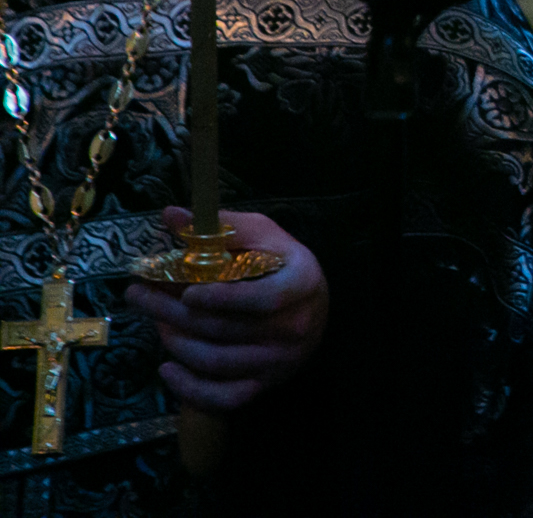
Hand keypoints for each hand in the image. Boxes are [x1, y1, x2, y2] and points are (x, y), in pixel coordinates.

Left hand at [125, 208, 328, 411]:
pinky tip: (167, 369)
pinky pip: (223, 397)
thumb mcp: (262, 235)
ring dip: (176, 342)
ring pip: (217, 361)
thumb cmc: (283, 264)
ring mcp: (280, 361)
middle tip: (138, 294)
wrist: (313, 306)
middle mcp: (295, 328)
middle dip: (173, 312)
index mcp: (301, 285)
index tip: (186, 292)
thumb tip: (170, 216)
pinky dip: (190, 388)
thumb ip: (220, 227)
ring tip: (155, 321)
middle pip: (226, 329)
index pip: (263, 299)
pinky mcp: (264, 385)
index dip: (222, 299)